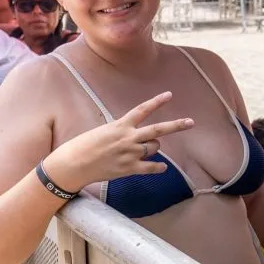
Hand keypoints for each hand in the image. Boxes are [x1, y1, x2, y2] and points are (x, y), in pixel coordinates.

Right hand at [41, 92, 193, 193]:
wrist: (73, 165)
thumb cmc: (84, 146)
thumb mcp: (103, 131)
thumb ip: (122, 131)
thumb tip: (137, 136)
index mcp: (120, 125)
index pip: (142, 110)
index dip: (157, 102)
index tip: (169, 95)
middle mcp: (128, 138)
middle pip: (158, 130)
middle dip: (177, 125)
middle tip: (191, 122)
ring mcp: (130, 153)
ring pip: (155, 148)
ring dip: (154, 148)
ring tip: (144, 149)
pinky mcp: (129, 168)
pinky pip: (151, 167)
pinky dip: (158, 167)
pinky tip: (162, 167)